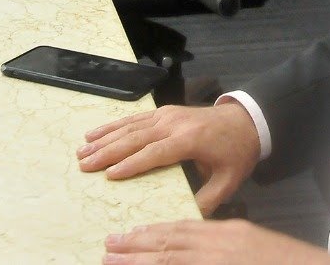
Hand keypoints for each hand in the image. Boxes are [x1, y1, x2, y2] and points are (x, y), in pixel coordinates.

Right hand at [78, 103, 259, 215]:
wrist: (247, 120)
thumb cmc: (236, 152)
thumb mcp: (229, 180)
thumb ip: (209, 199)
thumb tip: (189, 218)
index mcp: (189, 140)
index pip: (155, 153)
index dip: (131, 164)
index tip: (109, 175)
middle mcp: (174, 124)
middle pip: (135, 138)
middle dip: (107, 152)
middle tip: (84, 164)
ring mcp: (167, 115)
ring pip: (130, 126)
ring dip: (104, 138)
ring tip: (82, 150)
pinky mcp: (164, 112)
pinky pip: (134, 118)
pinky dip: (112, 126)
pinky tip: (95, 132)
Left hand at [103, 219, 329, 264]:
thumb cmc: (292, 263)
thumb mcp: (254, 247)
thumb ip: (226, 249)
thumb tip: (200, 251)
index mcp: (231, 233)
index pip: (184, 230)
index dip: (155, 233)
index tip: (131, 235)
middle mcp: (223, 245)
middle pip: (172, 244)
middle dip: (138, 245)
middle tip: (109, 247)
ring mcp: (222, 260)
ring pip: (172, 259)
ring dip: (140, 261)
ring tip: (113, 260)